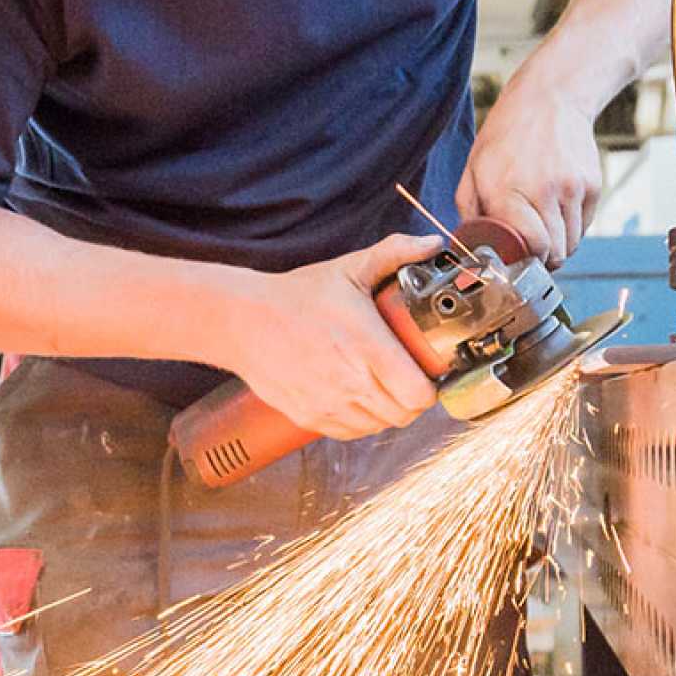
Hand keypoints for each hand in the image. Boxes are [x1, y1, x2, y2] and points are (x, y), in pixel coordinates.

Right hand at [215, 233, 442, 440]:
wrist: (242, 321)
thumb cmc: (298, 295)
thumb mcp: (348, 268)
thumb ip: (394, 253)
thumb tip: (432, 243)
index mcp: (367, 347)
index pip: (419, 394)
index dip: (430, 387)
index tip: (428, 372)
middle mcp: (351, 382)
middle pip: (405, 414)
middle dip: (413, 398)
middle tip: (409, 377)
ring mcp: (329, 404)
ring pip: (380, 426)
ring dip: (389, 410)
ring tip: (385, 386)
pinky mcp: (310, 418)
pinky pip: (352, 432)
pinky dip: (363, 420)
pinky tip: (360, 398)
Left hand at [456, 77, 599, 266]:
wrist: (551, 98)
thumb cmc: (508, 134)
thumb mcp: (475, 166)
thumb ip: (469, 210)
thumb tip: (471, 246)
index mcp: (508, 190)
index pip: (532, 247)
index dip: (527, 260)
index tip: (519, 259)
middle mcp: (545, 191)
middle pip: (555, 252)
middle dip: (543, 258)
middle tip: (532, 250)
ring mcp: (572, 189)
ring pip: (572, 243)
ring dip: (558, 244)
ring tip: (544, 227)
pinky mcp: (592, 185)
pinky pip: (585, 225)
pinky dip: (572, 227)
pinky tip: (558, 209)